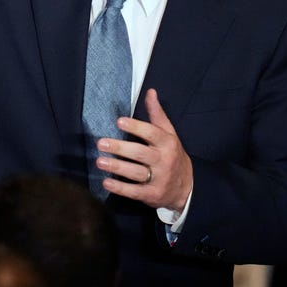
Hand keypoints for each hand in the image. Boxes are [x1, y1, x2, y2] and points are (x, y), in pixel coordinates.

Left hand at [96, 88, 192, 210]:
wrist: (187, 186)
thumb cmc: (173, 155)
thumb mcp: (169, 133)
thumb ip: (157, 114)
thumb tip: (150, 92)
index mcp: (168, 143)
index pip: (152, 133)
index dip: (136, 127)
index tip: (119, 121)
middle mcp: (164, 160)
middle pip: (141, 153)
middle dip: (121, 148)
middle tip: (101, 143)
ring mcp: (159, 179)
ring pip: (136, 173)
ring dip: (117, 167)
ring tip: (100, 161)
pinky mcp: (152, 195)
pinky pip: (134, 191)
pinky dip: (120, 188)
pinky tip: (106, 182)